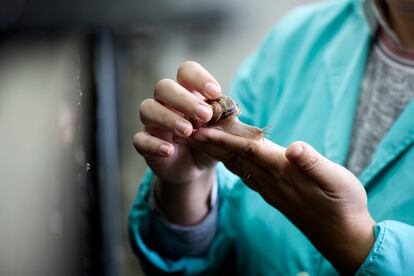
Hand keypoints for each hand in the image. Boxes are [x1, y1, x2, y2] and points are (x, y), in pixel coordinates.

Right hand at [133, 61, 220, 224]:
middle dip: (184, 99)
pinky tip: (169, 150)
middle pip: (164, 87)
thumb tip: (231, 110)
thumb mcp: (224, 130)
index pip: (186, 71)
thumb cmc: (210, 141)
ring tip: (187, 132)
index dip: (199, 78)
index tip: (215, 93)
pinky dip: (154, 144)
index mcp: (187, 92)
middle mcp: (166, 103)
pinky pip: (140, 139)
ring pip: (148, 109)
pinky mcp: (145, 143)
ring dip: (168, 118)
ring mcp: (153, 122)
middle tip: (205, 115)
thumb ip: (226, 119)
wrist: (197, 168)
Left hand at [188, 127, 375, 273]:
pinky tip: (228, 159)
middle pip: (235, 157)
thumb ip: (313, 164)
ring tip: (201, 141)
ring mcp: (271, 189)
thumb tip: (294, 148)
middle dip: (211, 144)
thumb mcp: (337, 181)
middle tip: (188, 131)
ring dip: (218, 153)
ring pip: (238, 166)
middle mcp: (271, 181)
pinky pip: (247, 175)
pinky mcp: (274, 194)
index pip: (248, 150)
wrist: (342, 236)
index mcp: (284, 172)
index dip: (224, 139)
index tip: (201, 130)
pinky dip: (233, 162)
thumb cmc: (344, 205)